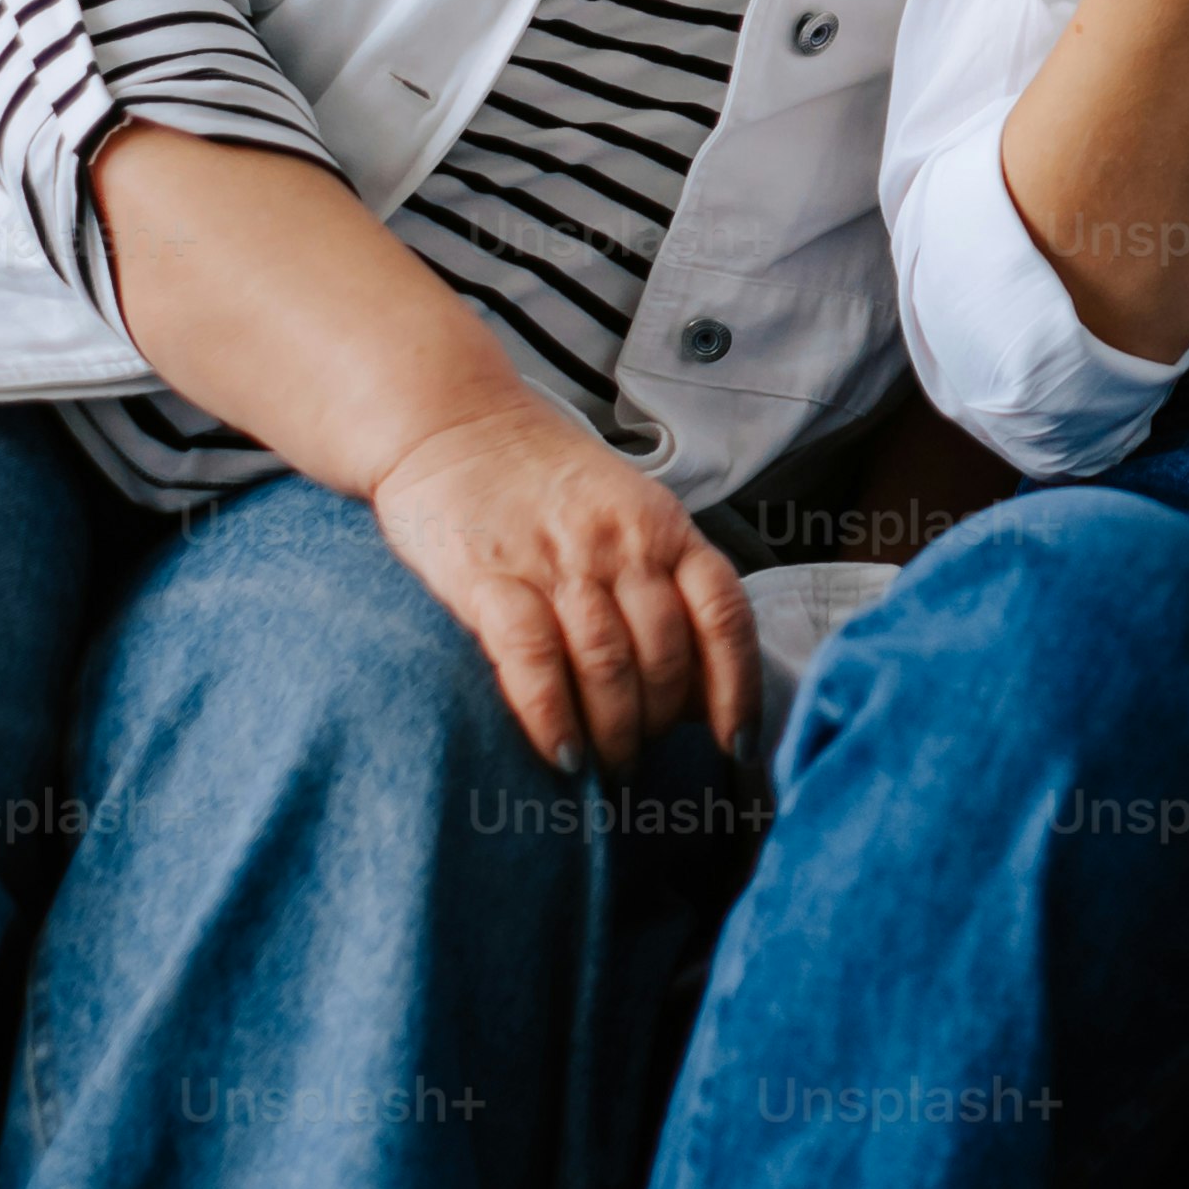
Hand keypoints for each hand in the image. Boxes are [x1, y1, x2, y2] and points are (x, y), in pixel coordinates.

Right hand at [369, 398, 757, 770]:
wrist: (451, 421)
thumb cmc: (543, 480)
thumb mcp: (625, 511)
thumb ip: (661, 581)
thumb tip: (692, 685)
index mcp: (664, 526)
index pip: (724, 614)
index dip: (737, 687)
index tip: (736, 743)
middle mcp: (620, 543)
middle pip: (666, 653)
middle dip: (660, 724)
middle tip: (642, 758)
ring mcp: (557, 560)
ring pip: (608, 663)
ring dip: (614, 732)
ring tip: (606, 767)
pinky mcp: (490, 578)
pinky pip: (532, 659)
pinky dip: (551, 715)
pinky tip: (561, 753)